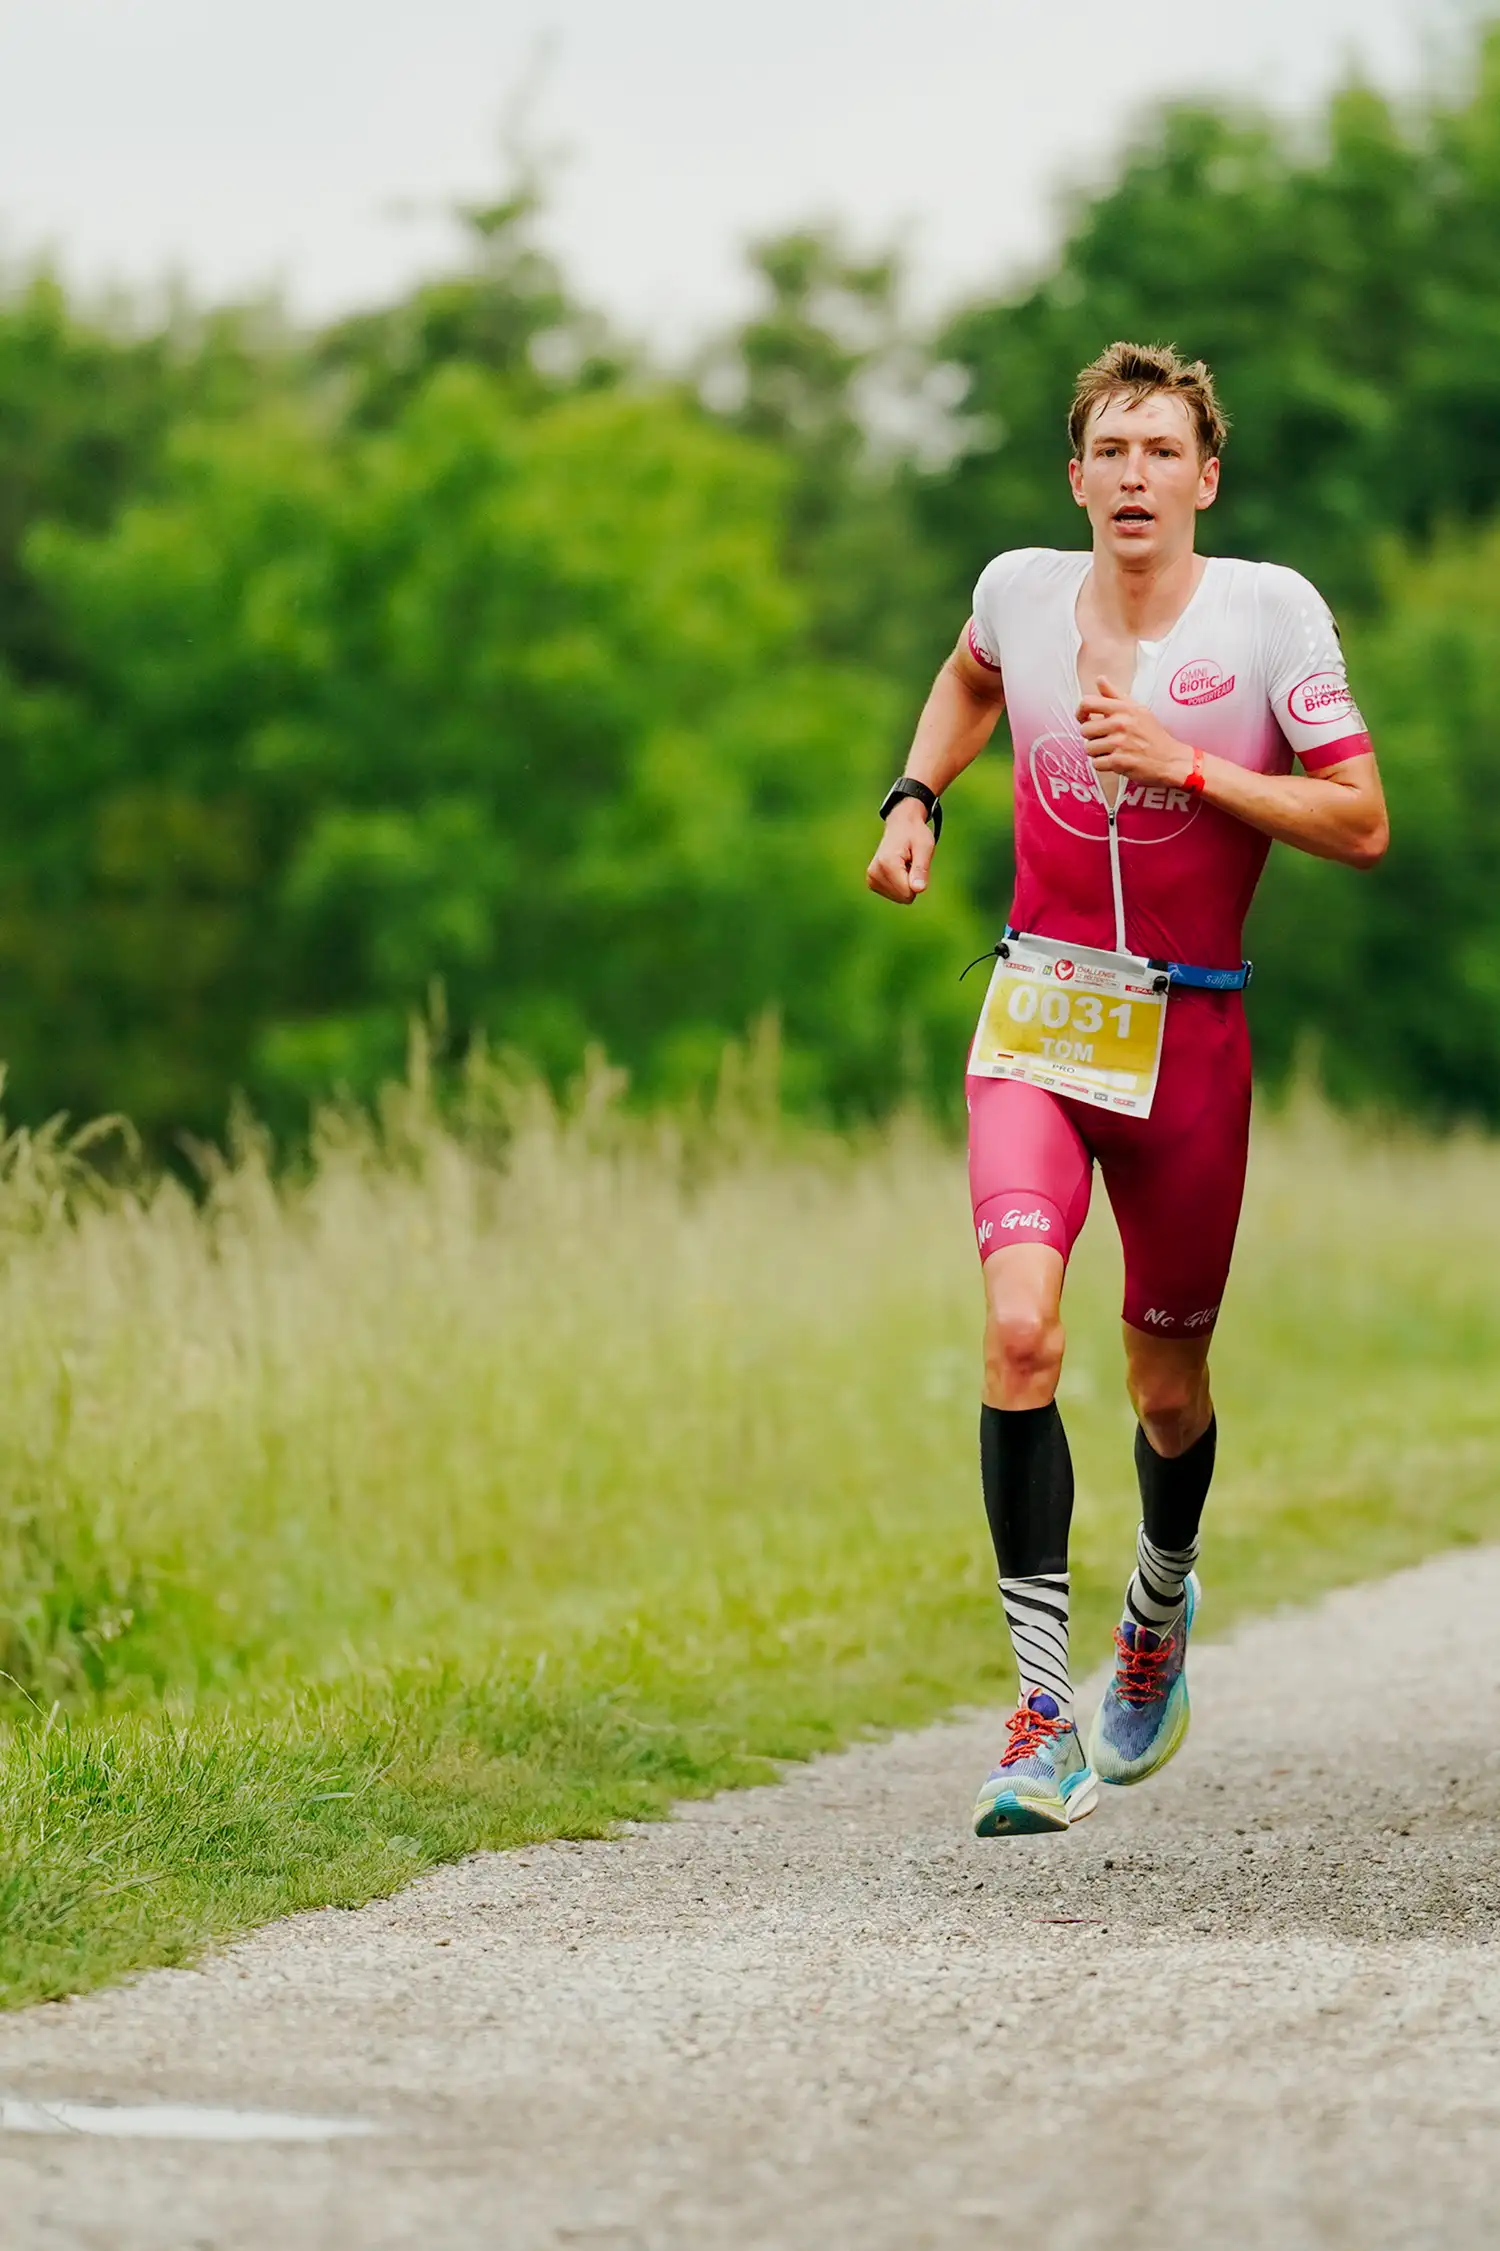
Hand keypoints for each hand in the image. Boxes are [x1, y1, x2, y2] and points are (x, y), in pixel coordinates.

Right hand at [866, 799, 934, 903]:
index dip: (918, 881)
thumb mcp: (925, 847)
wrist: (900, 826)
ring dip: (906, 883)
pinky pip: (893, 895)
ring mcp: (871, 878)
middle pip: (903, 897)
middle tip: (910, 864)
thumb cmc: (915, 835)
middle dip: (911, 883)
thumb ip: (921, 869)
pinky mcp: (871, 882)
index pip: (908, 892)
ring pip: (899, 898)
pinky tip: (898, 869)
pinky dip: (899, 884)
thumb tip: (918, 890)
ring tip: (904, 864)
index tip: (915, 863)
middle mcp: (874, 872)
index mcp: (887, 863)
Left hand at [1077, 676, 1194, 785]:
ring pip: (1089, 748)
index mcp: (1123, 708)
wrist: (1170, 759)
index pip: (1087, 703)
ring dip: (1098, 752)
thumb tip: (1100, 679)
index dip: (1080, 712)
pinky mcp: (1119, 761)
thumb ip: (1115, 695)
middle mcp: (1120, 724)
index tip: (1084, 718)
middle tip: (1106, 739)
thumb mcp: (1137, 709)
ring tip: (1113, 750)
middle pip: (1085, 730)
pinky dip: (1103, 764)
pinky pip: (1096, 763)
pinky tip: (1115, 761)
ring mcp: (1119, 743)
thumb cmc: (1152, 735)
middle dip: (1092, 737)